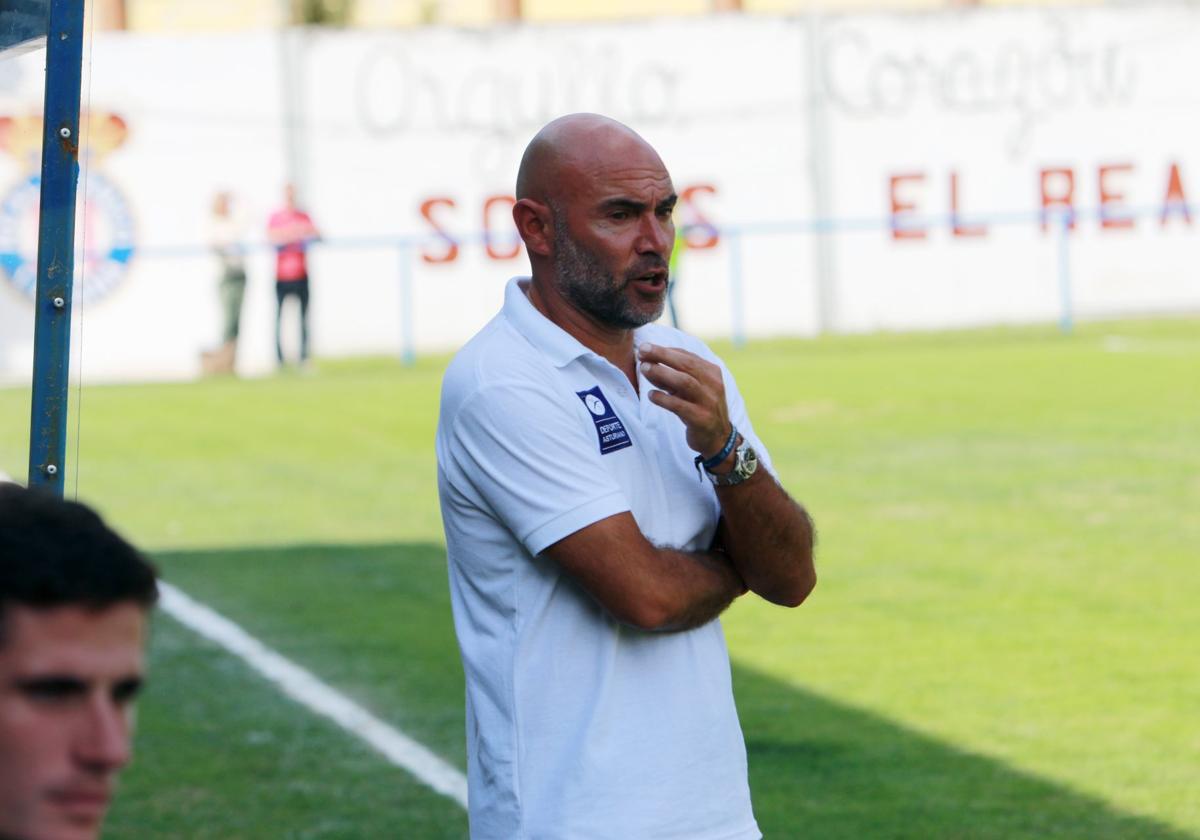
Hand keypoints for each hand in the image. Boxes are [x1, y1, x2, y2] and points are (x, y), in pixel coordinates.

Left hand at [638, 343, 731, 458]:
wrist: (718, 438)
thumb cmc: (699, 408)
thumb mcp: (690, 390)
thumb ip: (672, 377)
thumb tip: (646, 364)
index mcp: (712, 372)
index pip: (687, 356)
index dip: (665, 350)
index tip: (645, 347)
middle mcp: (713, 384)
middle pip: (686, 364)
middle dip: (662, 355)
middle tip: (642, 351)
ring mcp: (708, 402)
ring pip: (685, 382)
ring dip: (663, 373)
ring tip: (644, 369)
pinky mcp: (701, 419)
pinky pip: (680, 406)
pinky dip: (664, 399)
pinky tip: (651, 395)